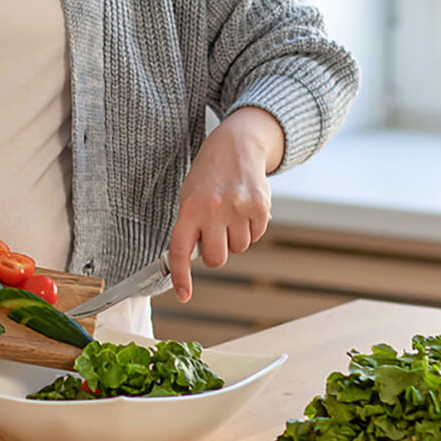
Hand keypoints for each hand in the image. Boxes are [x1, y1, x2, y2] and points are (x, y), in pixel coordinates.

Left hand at [167, 107, 284, 301]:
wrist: (236, 145)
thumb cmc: (209, 175)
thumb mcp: (189, 196)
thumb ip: (190, 227)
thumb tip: (193, 260)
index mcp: (189, 209)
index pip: (180, 251)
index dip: (181, 277)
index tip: (184, 295)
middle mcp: (213, 210)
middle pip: (216, 259)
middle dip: (217, 253)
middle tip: (216, 234)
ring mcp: (238, 209)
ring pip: (239, 248)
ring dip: (235, 237)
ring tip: (231, 212)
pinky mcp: (260, 208)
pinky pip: (256, 236)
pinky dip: (251, 228)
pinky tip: (244, 209)